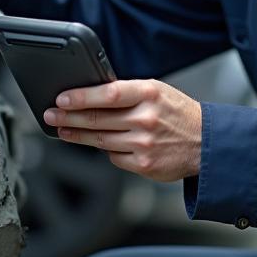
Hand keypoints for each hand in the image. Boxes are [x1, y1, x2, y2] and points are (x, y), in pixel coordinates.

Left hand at [43, 79, 201, 181]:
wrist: (205, 143)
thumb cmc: (177, 113)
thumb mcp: (156, 91)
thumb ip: (127, 92)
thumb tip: (90, 93)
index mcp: (149, 94)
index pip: (108, 93)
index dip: (81, 97)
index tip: (61, 99)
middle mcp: (146, 118)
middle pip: (98, 119)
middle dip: (68, 117)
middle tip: (50, 115)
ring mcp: (144, 144)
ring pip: (101, 140)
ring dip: (78, 135)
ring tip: (63, 129)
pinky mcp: (144, 165)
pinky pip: (114, 157)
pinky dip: (106, 150)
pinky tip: (100, 143)